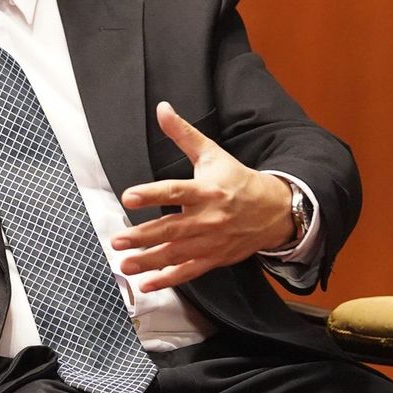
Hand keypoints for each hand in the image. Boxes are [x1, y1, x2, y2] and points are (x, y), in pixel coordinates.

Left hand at [113, 102, 293, 292]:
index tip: (128, 197)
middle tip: (118, 239)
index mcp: (206, 191)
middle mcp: (208, 218)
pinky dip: (168, 279)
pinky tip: (147, 284)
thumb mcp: (213, 154)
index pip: (175, 191)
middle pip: (171, 228)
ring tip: (125, 264)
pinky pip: (189, 272)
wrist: (274, 211)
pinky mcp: (214, 258)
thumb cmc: (237, 181)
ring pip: (176, 254)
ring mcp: (211, 241)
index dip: (151, 194)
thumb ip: (183, 134)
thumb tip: (162, 108)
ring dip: (149, 261)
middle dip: (142, 236)